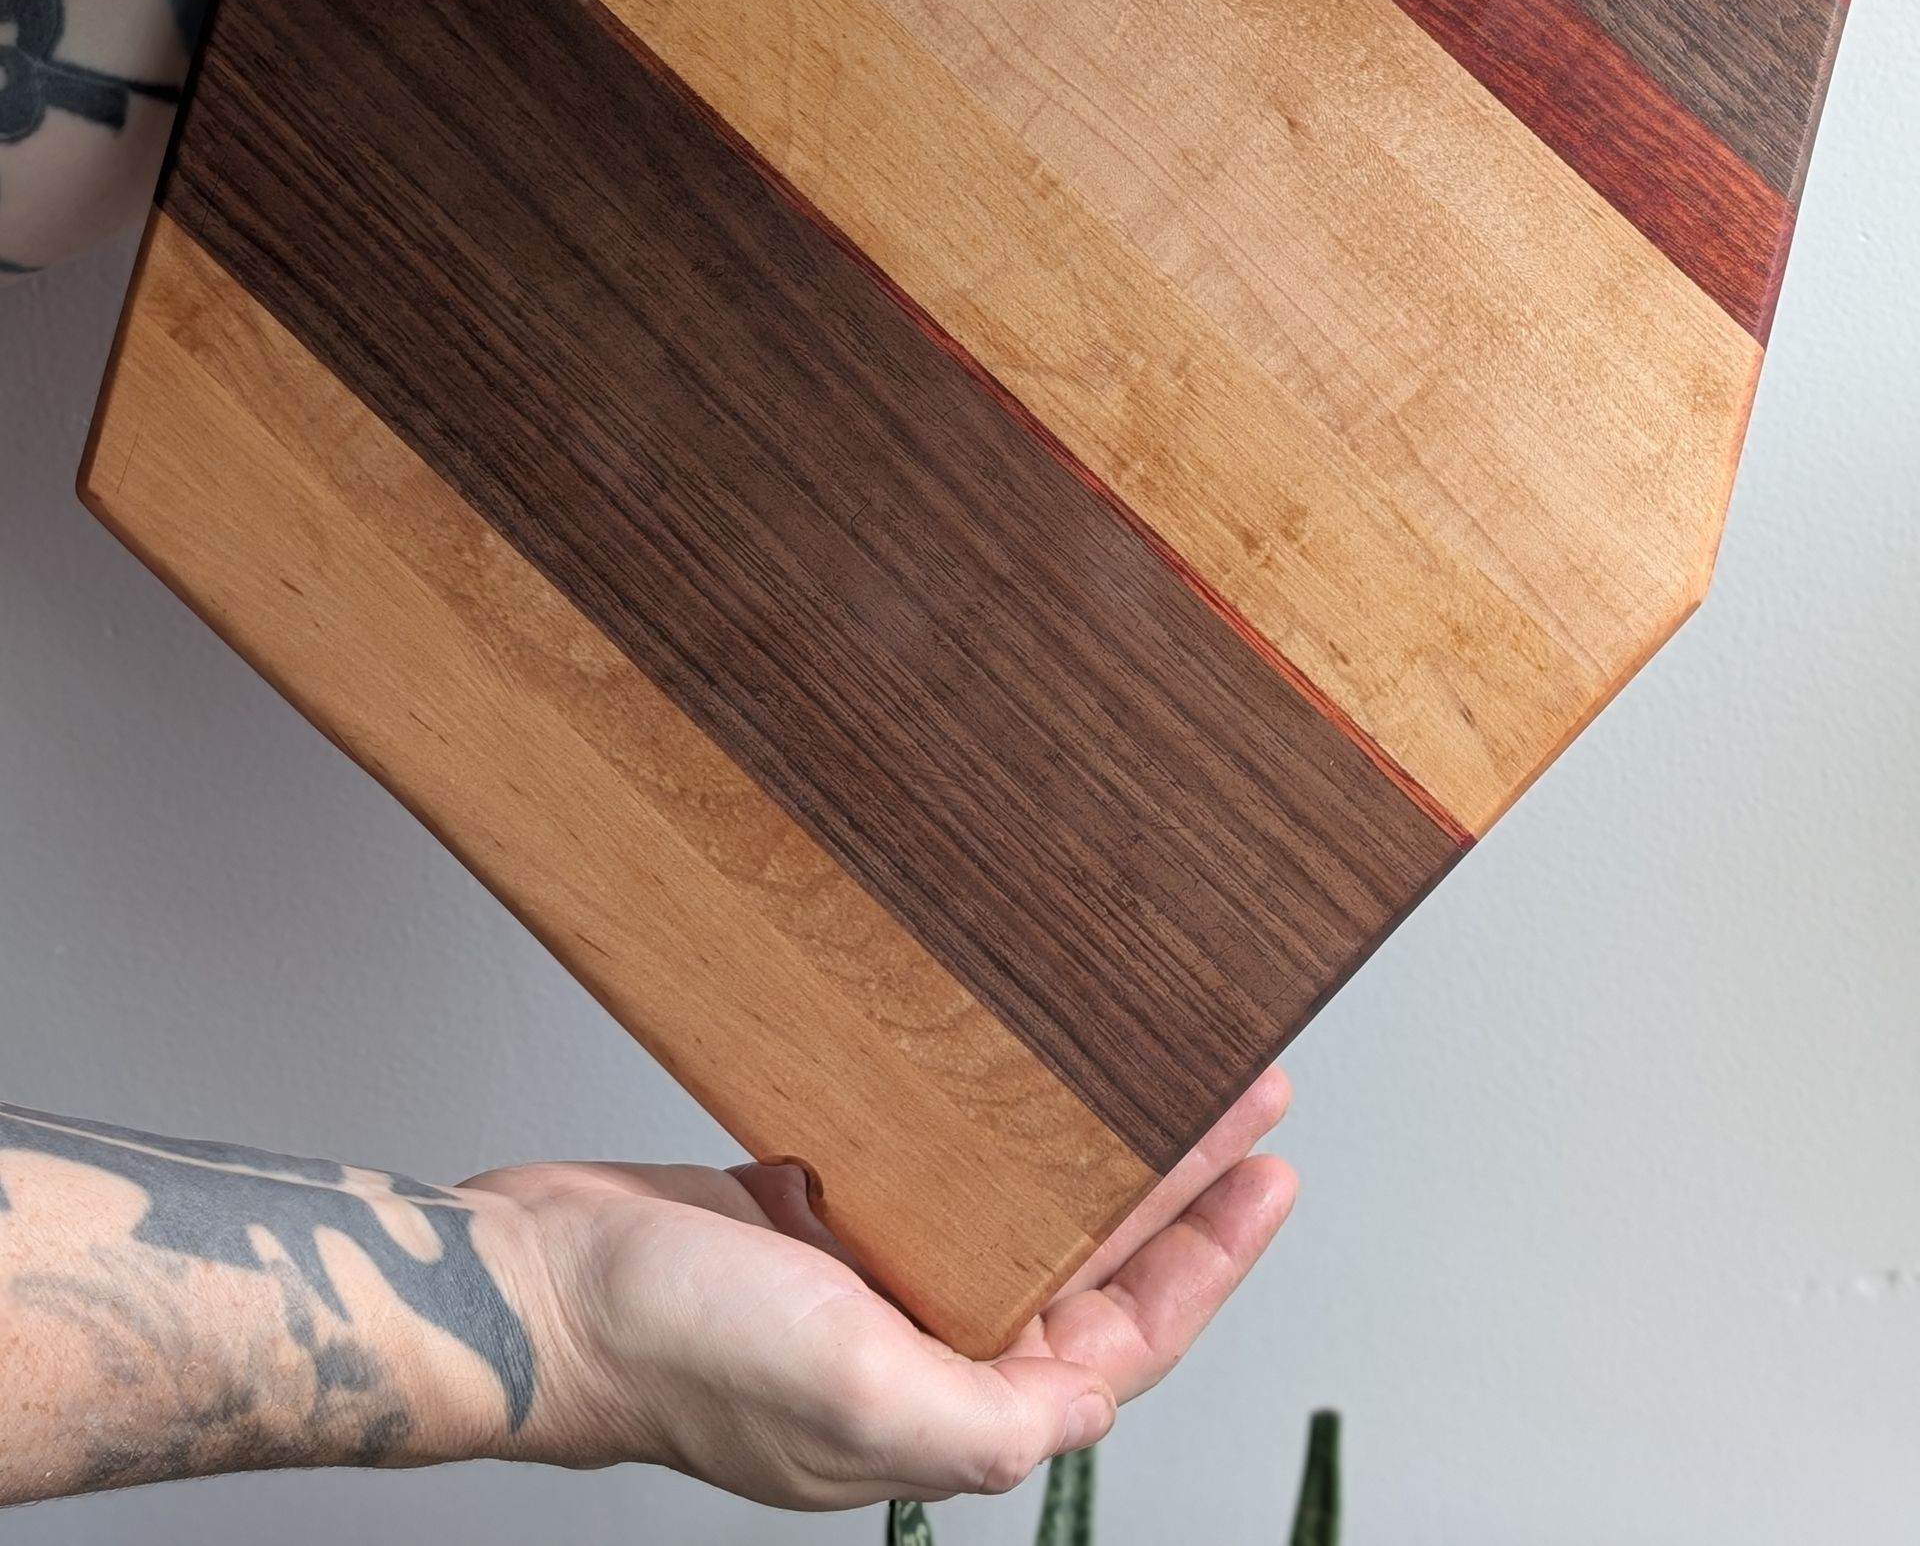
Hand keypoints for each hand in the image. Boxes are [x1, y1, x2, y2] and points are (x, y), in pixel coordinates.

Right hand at [466, 1064, 1294, 1509]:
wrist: (533, 1279)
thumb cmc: (673, 1344)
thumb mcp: (851, 1392)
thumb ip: (974, 1420)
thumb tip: (1075, 1422)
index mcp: (945, 1412)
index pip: (1120, 1344)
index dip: (1208, 1265)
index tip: (1268, 1176)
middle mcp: (919, 1353)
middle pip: (1085, 1265)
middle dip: (1174, 1187)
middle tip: (1244, 1096)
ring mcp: (867, 1283)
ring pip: (1019, 1208)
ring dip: (1093, 1145)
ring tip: (1158, 1068)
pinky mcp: (814, 1219)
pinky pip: (936, 1168)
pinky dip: (991, 1124)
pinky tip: (1023, 1072)